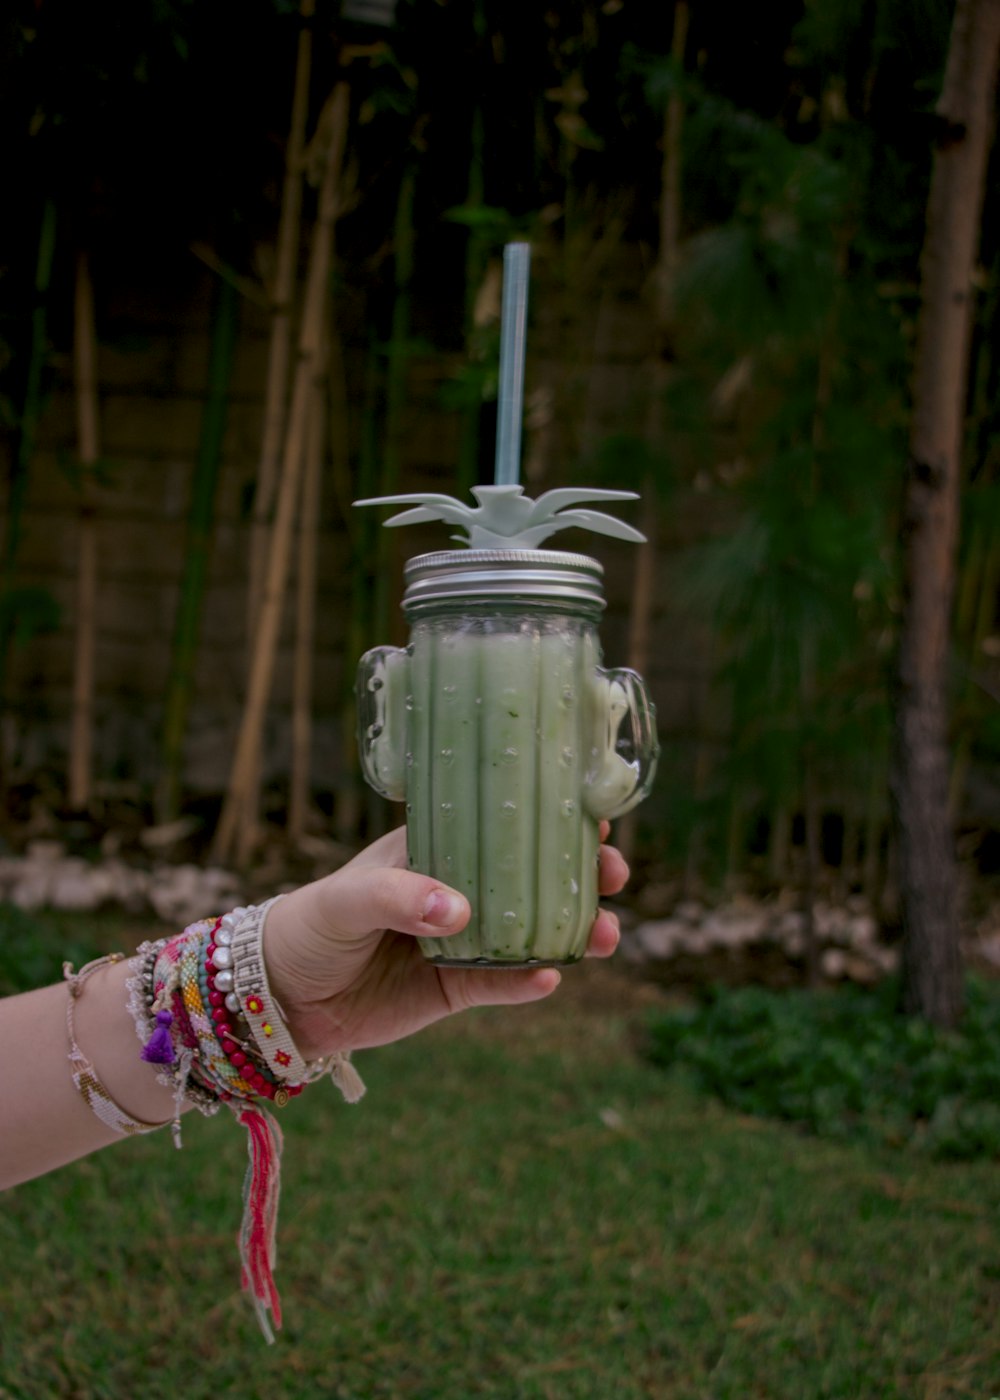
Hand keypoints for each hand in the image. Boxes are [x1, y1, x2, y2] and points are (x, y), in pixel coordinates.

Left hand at [262, 825, 628, 1059]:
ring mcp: (461, 941)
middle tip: (614, 875)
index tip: (597, 816)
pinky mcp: (453, 989)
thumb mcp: (346, 897)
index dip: (551, 818)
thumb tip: (458, 910)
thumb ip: (396, 896)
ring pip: (531, 933)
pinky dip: (528, 982)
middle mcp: (458, 890)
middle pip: (533, 878)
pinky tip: (552, 977)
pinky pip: (500, 985)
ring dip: (572, 931)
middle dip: (581, 875)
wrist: (279, 995)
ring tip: (606, 935)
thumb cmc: (310, 922)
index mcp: (435, 849)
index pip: (501, 825)